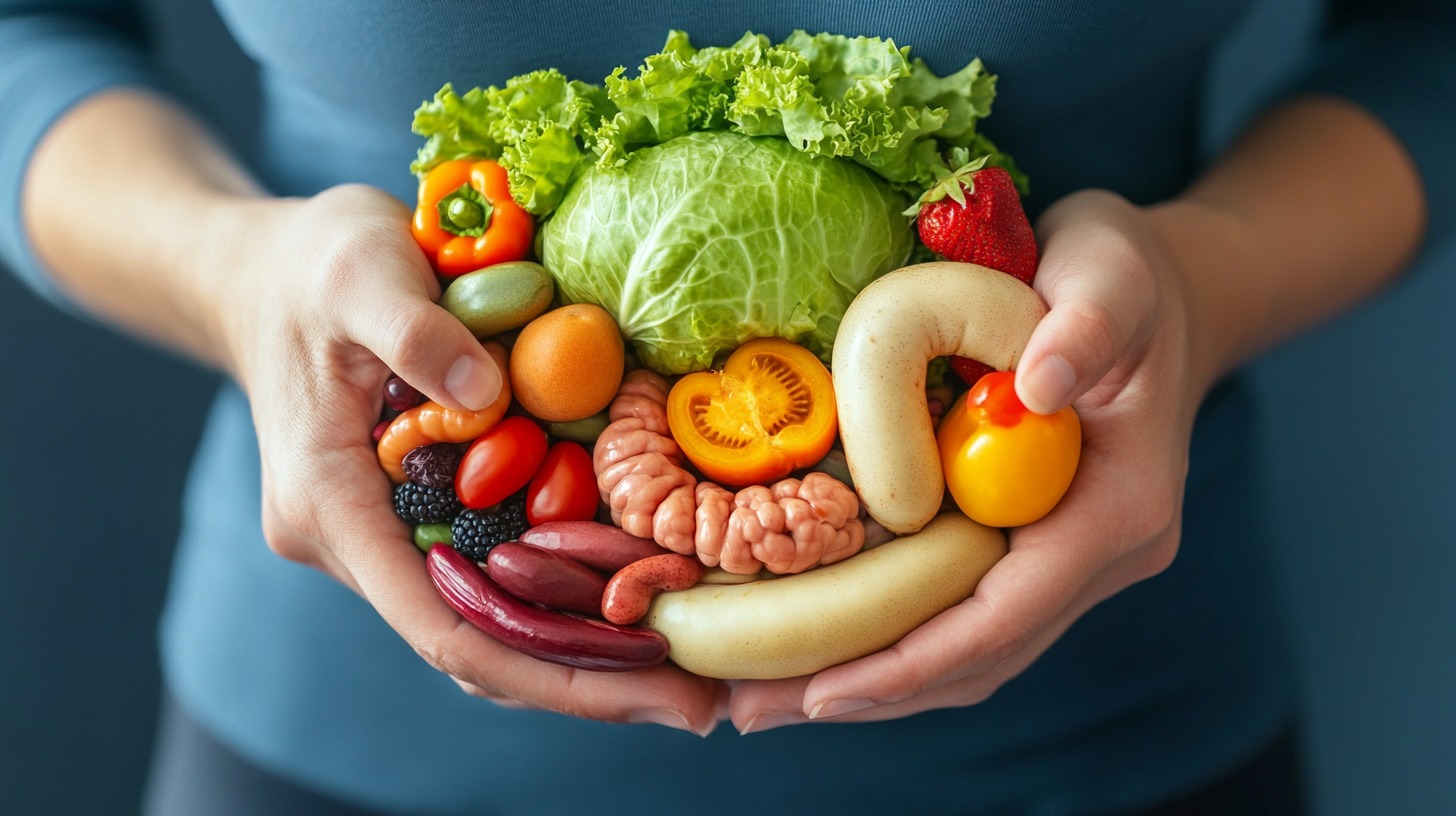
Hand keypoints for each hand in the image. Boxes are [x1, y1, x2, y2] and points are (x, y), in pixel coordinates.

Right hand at [212, 184, 724, 733]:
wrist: (264, 269)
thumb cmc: (309, 263)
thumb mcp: (361, 270)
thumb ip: (419, 334)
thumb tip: (489, 402)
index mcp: (328, 505)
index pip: (442, 626)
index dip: (550, 671)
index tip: (649, 686)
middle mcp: (356, 540)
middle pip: (481, 644)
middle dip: (588, 680)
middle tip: (699, 701)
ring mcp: (387, 532)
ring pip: (494, 621)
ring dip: (586, 648)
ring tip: (690, 667)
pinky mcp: (420, 510)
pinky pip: (500, 571)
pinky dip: (566, 593)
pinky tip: (641, 594)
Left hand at [729, 189, 1215, 733]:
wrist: (1160, 293)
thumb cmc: (1129, 276)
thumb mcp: (1112, 271)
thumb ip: (1086, 323)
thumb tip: (1039, 385)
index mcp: (1122, 507)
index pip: (1011, 612)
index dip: (915, 658)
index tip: (823, 686)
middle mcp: (1103, 553)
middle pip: (982, 655)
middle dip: (872, 689)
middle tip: (755, 708)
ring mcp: (1073, 557)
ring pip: (972, 650)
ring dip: (875, 679)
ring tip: (764, 696)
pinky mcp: (1038, 546)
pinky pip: (965, 612)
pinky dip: (897, 635)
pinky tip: (825, 642)